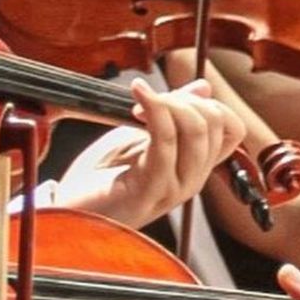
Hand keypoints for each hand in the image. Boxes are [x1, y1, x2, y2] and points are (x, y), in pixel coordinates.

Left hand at [52, 77, 245, 230]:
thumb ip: (172, 113)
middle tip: (145, 101)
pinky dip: (154, 109)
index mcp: (193, 168)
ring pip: (196, 130)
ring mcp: (173, 189)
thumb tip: (204, 87)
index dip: (206, 103)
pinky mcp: (149, 190)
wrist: (68, 212)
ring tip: (136, 102)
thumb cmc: (99, 177)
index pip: (231, 128)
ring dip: (167, 102)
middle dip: (182, 98)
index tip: (167, 99)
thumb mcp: (139, 135)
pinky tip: (137, 95)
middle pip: (214, 124)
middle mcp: (191, 181)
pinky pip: (165, 142)